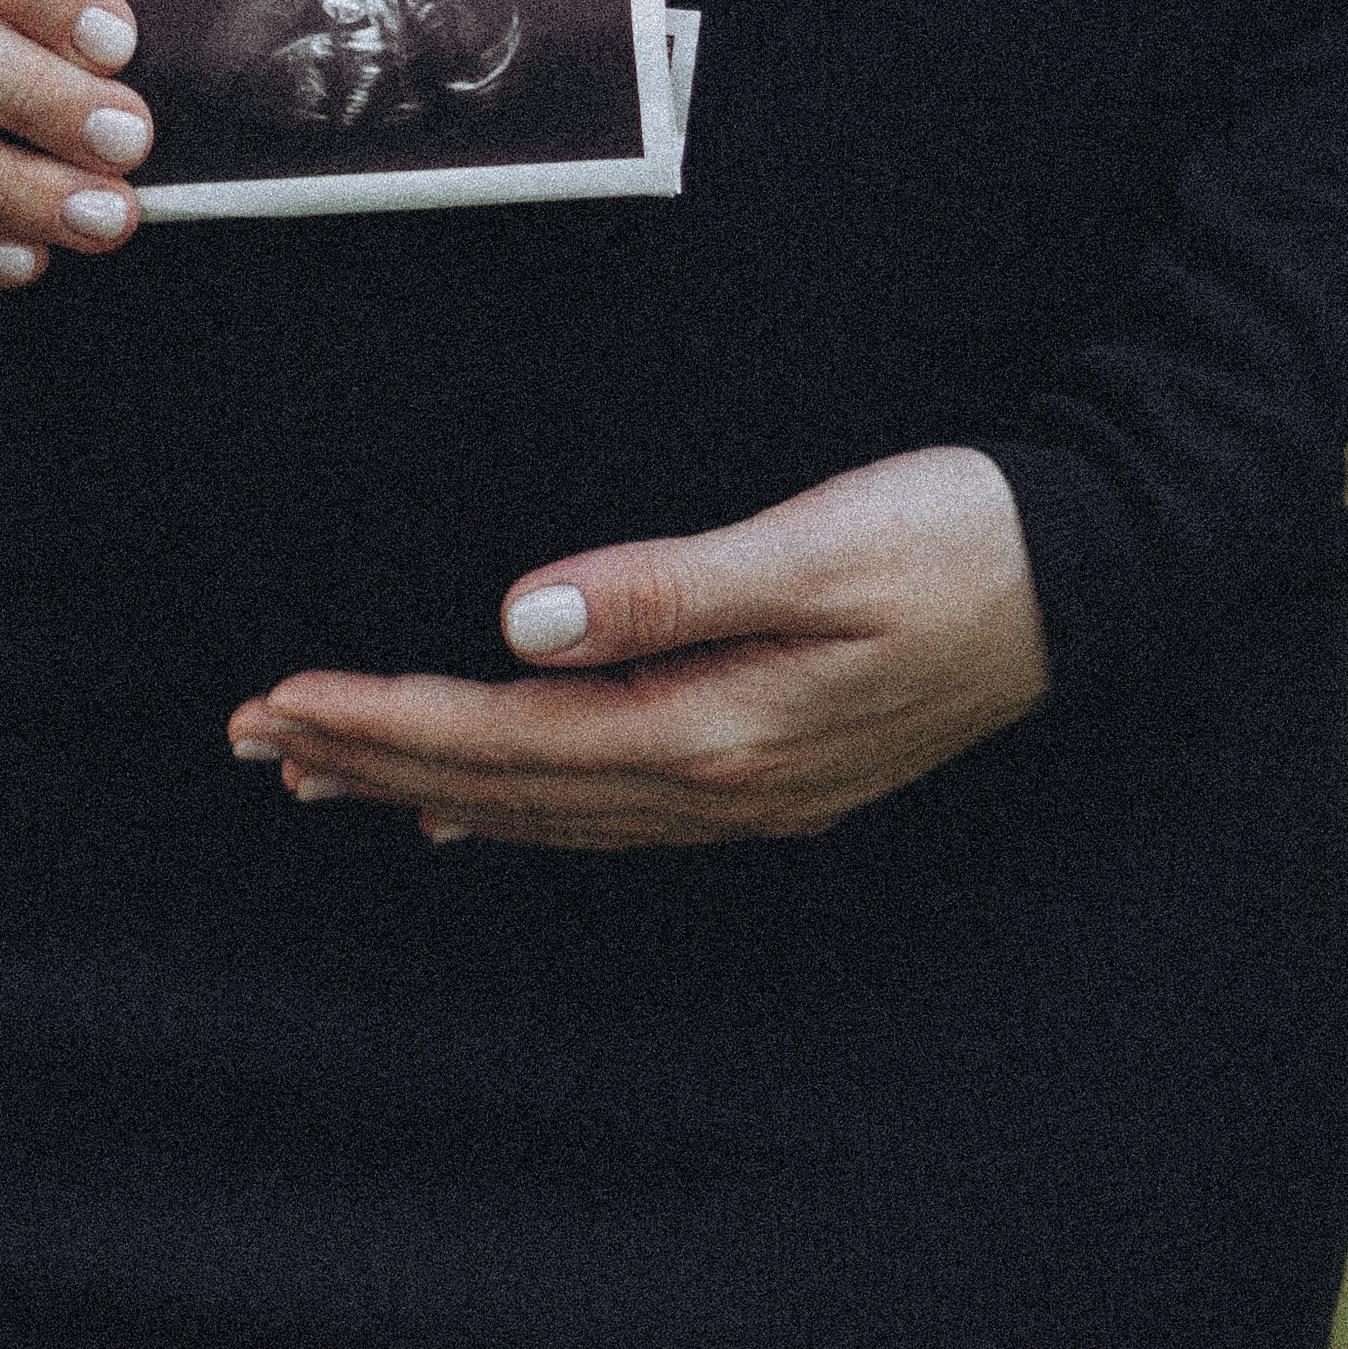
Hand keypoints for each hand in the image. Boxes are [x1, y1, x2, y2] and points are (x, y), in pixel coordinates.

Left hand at [227, 447, 1049, 848]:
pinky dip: (525, 806)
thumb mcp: (817, 545)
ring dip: (430, 786)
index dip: (384, 722)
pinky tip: (475, 805)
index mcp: (721, 728)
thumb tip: (522, 624)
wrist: (1093, 571)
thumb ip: (668, 588)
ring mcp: (753, 792)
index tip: (281, 702)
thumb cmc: (961, 537)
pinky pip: (613, 811)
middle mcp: (725, 784)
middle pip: (509, 786)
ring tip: (324, 770)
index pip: (508, 737)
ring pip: (552, 809)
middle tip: (254, 737)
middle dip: (373, 759)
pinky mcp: (775, 772)